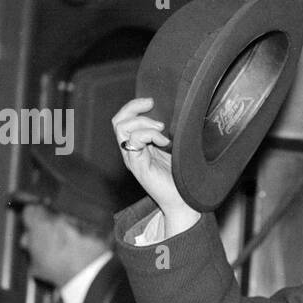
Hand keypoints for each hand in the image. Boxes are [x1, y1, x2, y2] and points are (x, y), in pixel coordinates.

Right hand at [111, 97, 198, 235]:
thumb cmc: (181, 176)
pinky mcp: (138, 166)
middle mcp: (131, 152)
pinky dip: (149, 135)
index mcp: (137, 146)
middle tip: (154, 110)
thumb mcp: (174, 148)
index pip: (123, 119)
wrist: (185, 200)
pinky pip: (134, 142)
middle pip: (118, 121)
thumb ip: (167, 133)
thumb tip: (173, 112)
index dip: (133, 106)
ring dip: (143, 123)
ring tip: (161, 130)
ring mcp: (132, 159)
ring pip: (122, 128)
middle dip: (134, 108)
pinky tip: (163, 142)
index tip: (151, 101)